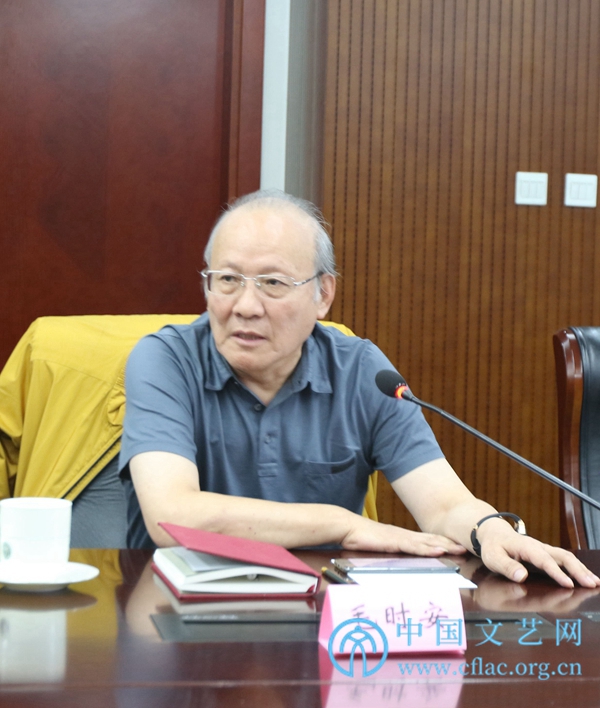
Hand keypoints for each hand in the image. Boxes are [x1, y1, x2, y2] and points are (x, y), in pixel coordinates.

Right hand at [341, 516, 465, 555]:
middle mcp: (403, 535)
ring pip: (426, 542)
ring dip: (444, 545)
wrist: (347, 528)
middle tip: (466, 546)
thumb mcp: (378, 548)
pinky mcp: (394, 541)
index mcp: (400, 537)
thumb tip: (396, 561)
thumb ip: (389, 553)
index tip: (456, 546)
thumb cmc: (359, 538)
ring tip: (459, 548)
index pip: (425, 540)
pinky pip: (414, 546)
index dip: (441, 542)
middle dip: (449, 543)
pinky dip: (428, 548)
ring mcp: (400, 537)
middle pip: (430, 539)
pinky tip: (439, 550)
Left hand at [477, 521, 599, 587]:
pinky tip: (587, 578)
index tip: (568, 584)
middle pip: (563, 557)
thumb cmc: (493, 547)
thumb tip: (522, 576)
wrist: (494, 534)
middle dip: (578, 571)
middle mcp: (539, 547)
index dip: (556, 573)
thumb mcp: (493, 557)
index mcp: (526, 547)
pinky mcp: (547, 555)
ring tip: (595, 583)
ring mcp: (545, 550)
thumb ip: (506, 567)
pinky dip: (578, 568)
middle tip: (591, 584)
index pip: (544, 560)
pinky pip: (565, 560)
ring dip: (582, 570)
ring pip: (567, 558)